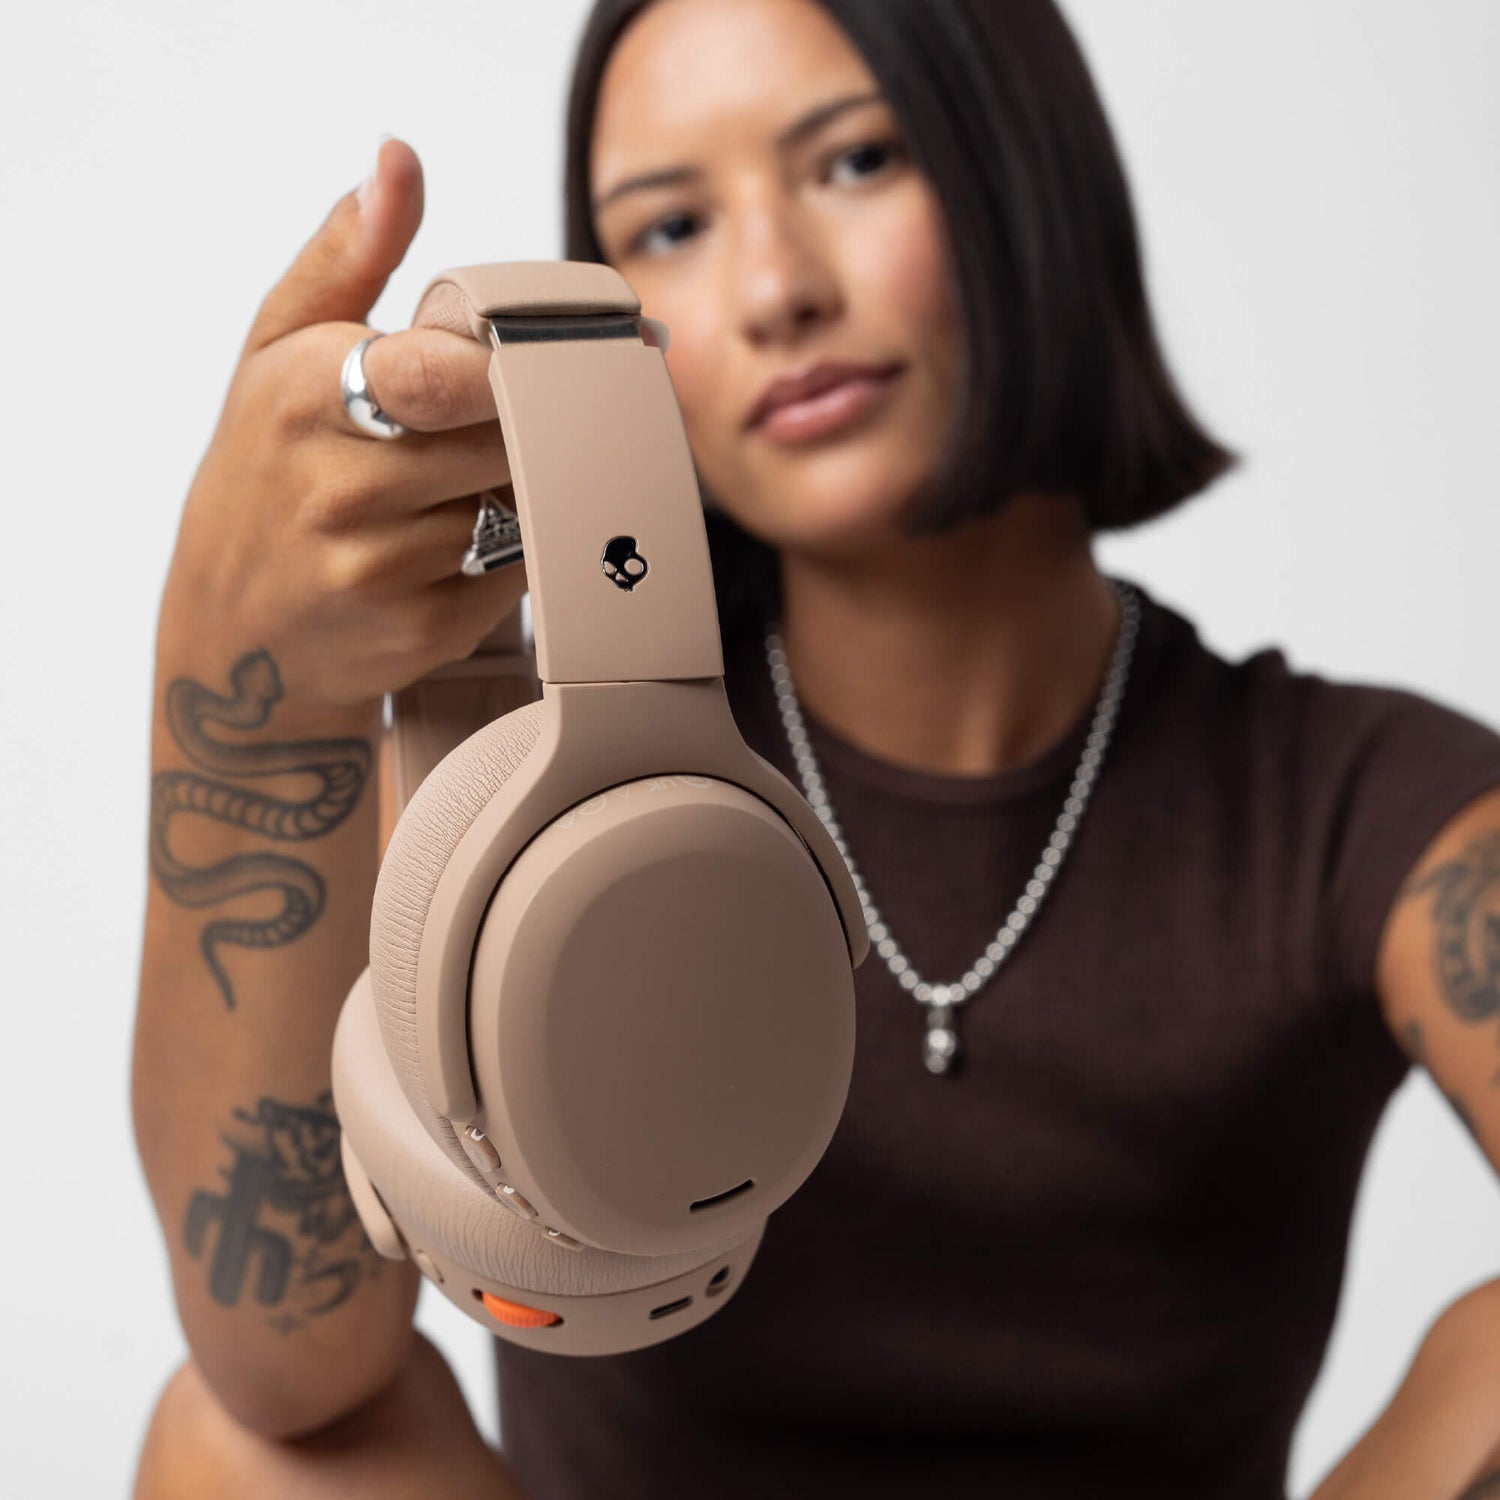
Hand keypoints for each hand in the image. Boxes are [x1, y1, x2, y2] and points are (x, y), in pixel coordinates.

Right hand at [160, 137, 527, 711]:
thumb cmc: (263, 468)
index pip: (446, 373)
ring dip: (528, 486)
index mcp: (307, 396)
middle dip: (539, 422)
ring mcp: (379, 568)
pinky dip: (517, 550)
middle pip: (503, 439)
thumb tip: (398, 158)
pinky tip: (471, 541)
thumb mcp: (276, 352)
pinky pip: (517, 571)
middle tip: (559, 409)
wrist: (235, 632)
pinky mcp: (421, 630)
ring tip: (487, 477)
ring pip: (518, 504)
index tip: (561, 353)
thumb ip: (349, 254)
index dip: (517, 364)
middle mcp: (339, 487)